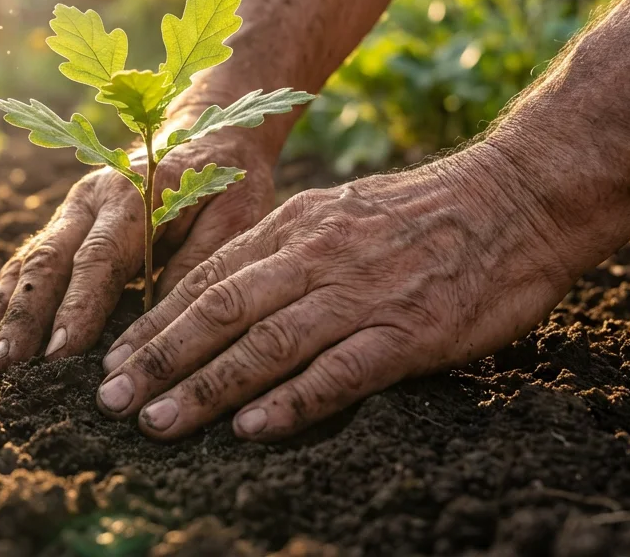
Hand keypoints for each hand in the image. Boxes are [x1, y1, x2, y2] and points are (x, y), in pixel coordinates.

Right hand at [0, 125, 278, 374]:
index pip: (99, 257)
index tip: (58, 354)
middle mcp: (90, 199)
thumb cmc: (228, 182)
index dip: (77, 307)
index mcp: (135, 195)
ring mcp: (69, 212)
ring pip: (24, 266)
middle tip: (0, 369)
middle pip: (48, 262)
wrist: (209, 133)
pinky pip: (21, 269)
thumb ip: (198, 265)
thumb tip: (160, 327)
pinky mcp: (60, 228)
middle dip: (22, 319)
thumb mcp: (234, 217)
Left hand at [95, 146, 575, 440]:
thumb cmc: (424, 213)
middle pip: (219, 310)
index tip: (112, 360)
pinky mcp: (407, 332)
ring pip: (265, 343)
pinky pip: (338, 371)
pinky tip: (251, 429)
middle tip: (109, 400)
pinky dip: (291, 402)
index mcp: (295, 226)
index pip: (206, 277)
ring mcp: (360, 293)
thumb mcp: (339, 212)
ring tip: (158, 423)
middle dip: (157, 358)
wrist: (519, 199)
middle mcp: (315, 256)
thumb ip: (286, 250)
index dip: (154, 322)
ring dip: (205, 386)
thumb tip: (227, 288)